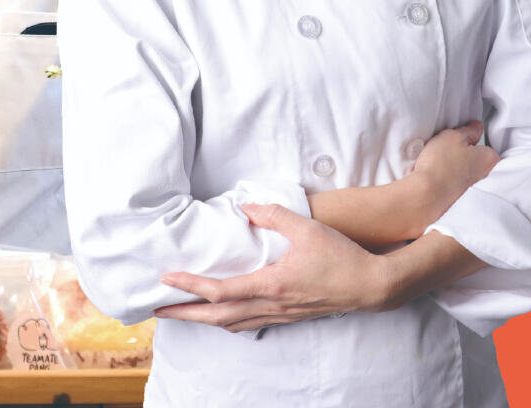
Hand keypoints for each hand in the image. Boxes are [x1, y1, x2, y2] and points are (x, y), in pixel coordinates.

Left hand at [156, 204, 397, 332]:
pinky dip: (227, 321)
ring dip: (203, 320)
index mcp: (270, 284)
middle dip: (185, 313)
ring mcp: (280, 314)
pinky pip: (249, 323)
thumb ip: (275, 215)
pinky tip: (220, 316)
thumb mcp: (307, 228)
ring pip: (232, 323)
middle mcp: (271, 304)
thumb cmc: (341, 257)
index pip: (219, 290)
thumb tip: (247, 207)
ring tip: (181, 314)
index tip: (167, 278)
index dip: (190, 285)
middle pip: (217, 315)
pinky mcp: (289, 317)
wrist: (373, 286)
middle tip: (158, 310)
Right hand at [402, 122, 497, 234]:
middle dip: (464, 154)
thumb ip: (467, 130)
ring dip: (454, 166)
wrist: (427, 193)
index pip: (485, 145)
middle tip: (447, 149)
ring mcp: (473, 188)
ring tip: (439, 162)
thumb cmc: (441, 165)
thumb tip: (475, 127)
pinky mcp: (460, 197)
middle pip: (476, 159)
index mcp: (490, 159)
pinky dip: (447, 178)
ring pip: (465, 171)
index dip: (470, 140)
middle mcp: (487, 176)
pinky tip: (436, 174)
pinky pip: (455, 182)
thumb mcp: (452, 136)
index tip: (459, 139)